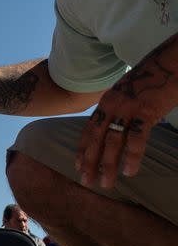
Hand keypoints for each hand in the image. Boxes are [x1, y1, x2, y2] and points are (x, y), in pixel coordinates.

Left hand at [76, 51, 177, 188]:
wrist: (169, 62)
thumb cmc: (152, 80)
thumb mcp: (128, 93)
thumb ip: (121, 110)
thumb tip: (119, 127)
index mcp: (106, 103)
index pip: (89, 130)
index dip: (82, 149)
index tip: (77, 166)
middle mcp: (111, 106)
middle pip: (95, 139)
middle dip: (89, 162)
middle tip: (85, 182)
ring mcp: (127, 109)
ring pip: (112, 142)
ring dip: (108, 165)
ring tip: (105, 183)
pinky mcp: (145, 112)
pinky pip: (136, 138)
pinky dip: (131, 156)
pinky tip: (129, 171)